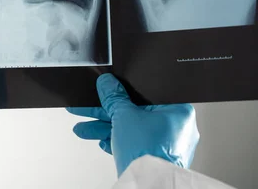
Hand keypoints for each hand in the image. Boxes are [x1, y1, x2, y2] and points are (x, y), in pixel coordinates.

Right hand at [66, 73, 199, 176]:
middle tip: (86, 109)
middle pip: (134, 112)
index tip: (105, 91)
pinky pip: (134, 145)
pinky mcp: (157, 159)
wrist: (148, 183)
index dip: (120, 91)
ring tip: (83, 129)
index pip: (144, 94)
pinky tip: (101, 141)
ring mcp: (168, 145)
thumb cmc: (148, 150)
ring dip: (104, 128)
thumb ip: (114, 97)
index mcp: (178, 111)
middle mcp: (177, 128)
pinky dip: (117, 142)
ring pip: (130, 130)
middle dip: (104, 112)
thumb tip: (107, 83)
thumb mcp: (123, 115)